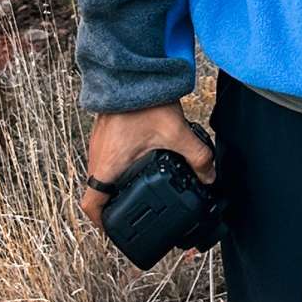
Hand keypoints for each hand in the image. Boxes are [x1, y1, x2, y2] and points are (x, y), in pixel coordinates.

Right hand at [81, 102, 215, 231]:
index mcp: (108, 165)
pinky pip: (106, 158)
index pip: (91, 205)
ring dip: (114, 185)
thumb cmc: (144, 102)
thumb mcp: (176, 133)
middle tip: (131, 214)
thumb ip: (197, 156)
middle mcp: (97, 157)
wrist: (131, 72)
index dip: (101, 222)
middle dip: (112, 206)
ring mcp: (98, 144)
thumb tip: (210, 176)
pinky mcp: (104, 133)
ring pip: (101, 174)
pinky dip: (117, 167)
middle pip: (97, 192)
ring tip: (135, 192)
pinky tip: (136, 164)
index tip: (115, 229)